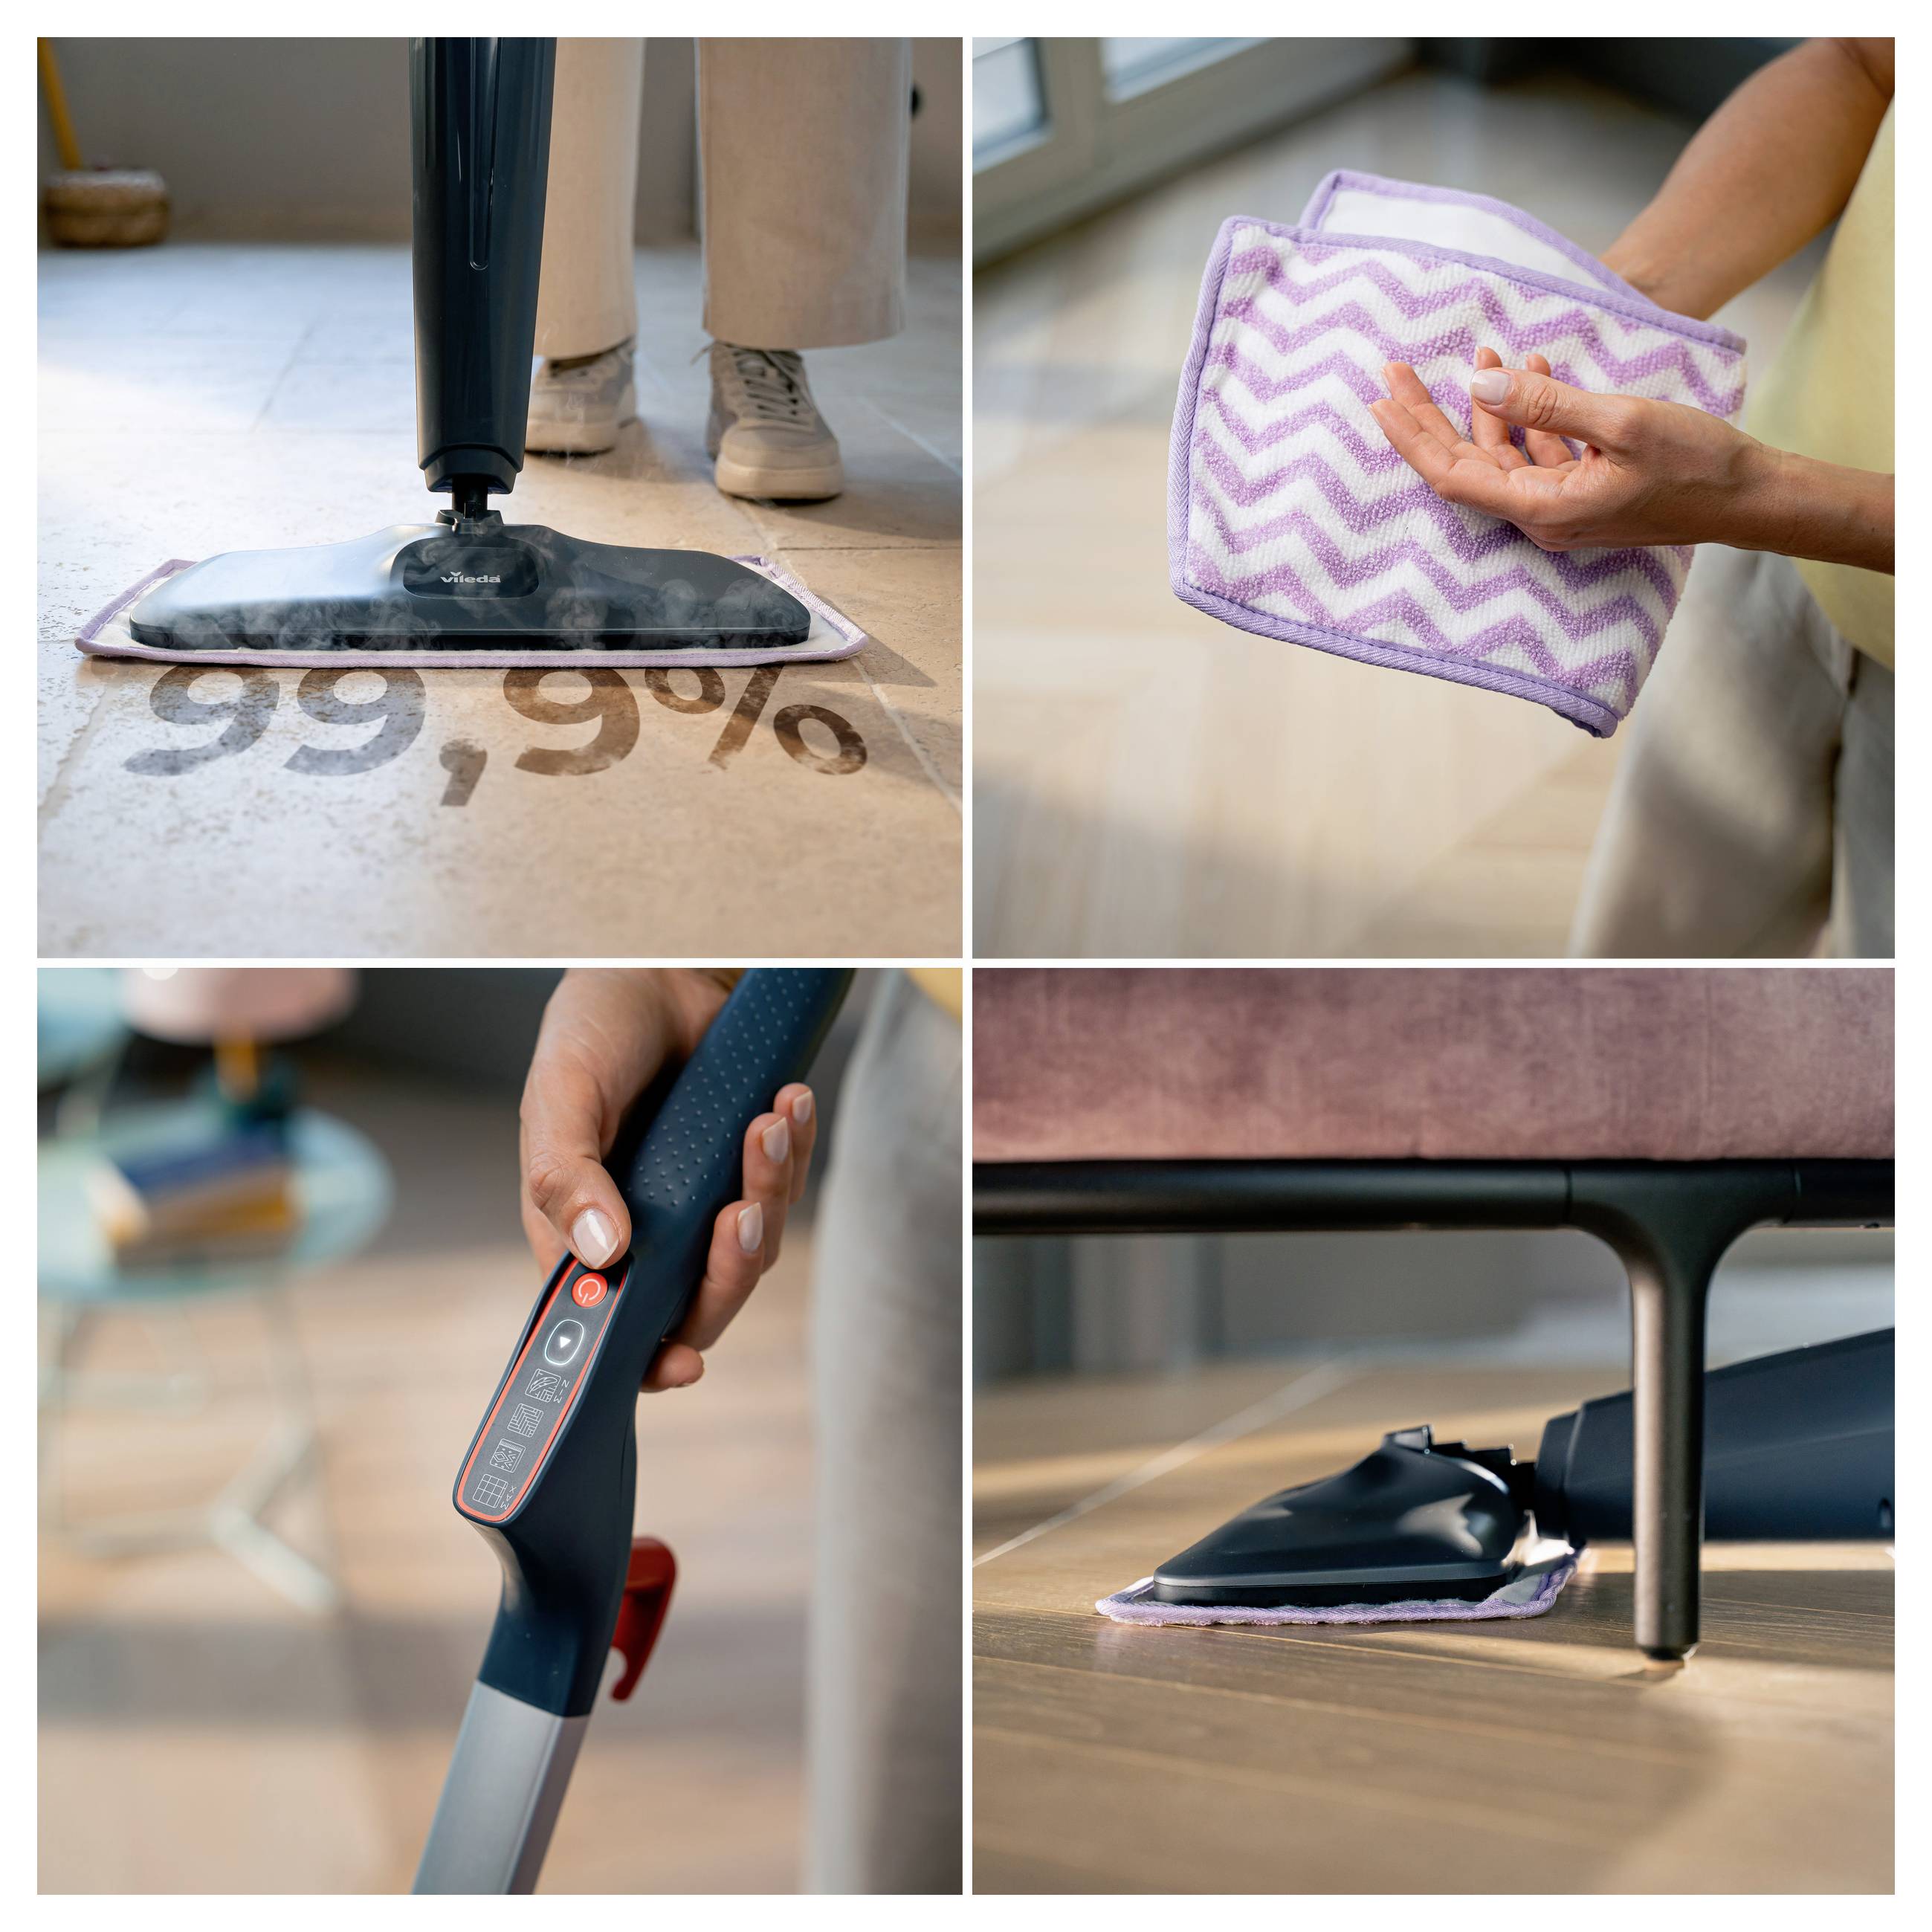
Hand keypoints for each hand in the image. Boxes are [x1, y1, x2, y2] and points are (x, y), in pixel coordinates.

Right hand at [519, 969, 819, 1391]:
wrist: (657, 967)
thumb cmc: (593, 1032)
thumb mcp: (560, 1094)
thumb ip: (566, 1173)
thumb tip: (601, 1254)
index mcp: (581, 1234)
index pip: (612, 1325)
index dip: (648, 1359)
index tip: (683, 1364)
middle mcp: (645, 1232)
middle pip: (702, 1300)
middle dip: (730, 1267)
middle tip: (741, 1210)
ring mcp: (700, 1202)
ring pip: (754, 1247)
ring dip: (769, 1191)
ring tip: (768, 1122)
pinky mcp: (745, 1167)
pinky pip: (784, 1188)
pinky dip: (794, 1151)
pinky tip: (789, 1103)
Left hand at [1369, 348, 1762, 551]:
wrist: (1749, 495)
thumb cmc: (1695, 462)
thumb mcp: (1621, 421)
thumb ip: (1547, 404)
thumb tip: (1480, 385)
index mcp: (1542, 508)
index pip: (1452, 475)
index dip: (1412, 437)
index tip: (1381, 399)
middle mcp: (1540, 516)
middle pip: (1465, 464)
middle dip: (1430, 416)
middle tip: (1397, 370)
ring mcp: (1559, 506)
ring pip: (1502, 454)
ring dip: (1489, 404)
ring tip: (1481, 353)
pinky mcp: (1580, 491)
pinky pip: (1538, 452)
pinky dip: (1530, 413)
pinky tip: (1533, 368)